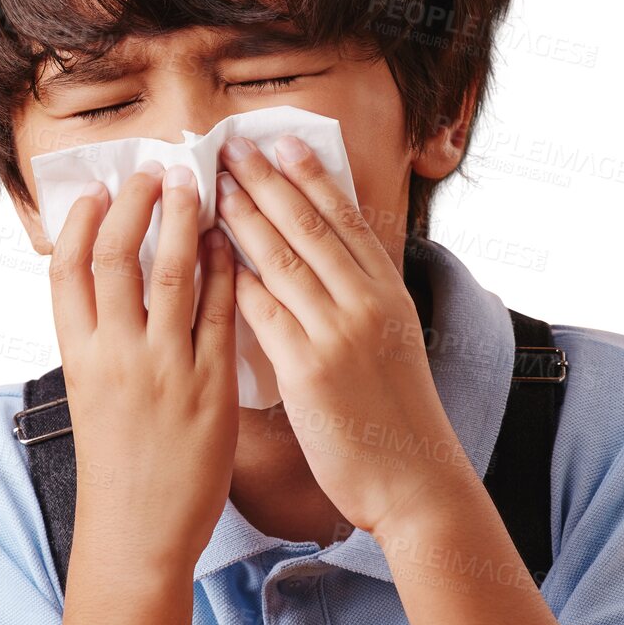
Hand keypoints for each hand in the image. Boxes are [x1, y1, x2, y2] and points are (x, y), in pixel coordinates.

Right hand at [49, 161, 238, 572]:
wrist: (138, 532)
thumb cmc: (116, 464)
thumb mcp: (91, 396)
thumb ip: (100, 341)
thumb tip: (114, 284)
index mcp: (77, 356)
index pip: (66, 269)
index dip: (81, 220)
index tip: (101, 187)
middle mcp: (115, 355)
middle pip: (117, 256)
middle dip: (137, 203)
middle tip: (158, 169)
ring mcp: (163, 369)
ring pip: (171, 273)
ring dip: (184, 221)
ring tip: (196, 186)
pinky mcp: (209, 386)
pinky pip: (220, 312)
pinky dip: (224, 269)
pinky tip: (232, 242)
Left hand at [215, 134, 469, 539]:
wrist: (417, 482)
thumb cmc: (398, 422)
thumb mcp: (393, 346)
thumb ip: (360, 305)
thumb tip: (326, 271)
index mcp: (389, 294)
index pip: (347, 219)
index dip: (312, 176)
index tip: (282, 142)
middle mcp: (368, 303)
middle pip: (311, 226)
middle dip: (268, 180)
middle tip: (233, 145)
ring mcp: (340, 333)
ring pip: (284, 259)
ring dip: (245, 217)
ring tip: (214, 185)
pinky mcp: (310, 369)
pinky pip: (264, 311)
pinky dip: (234, 279)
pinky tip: (206, 255)